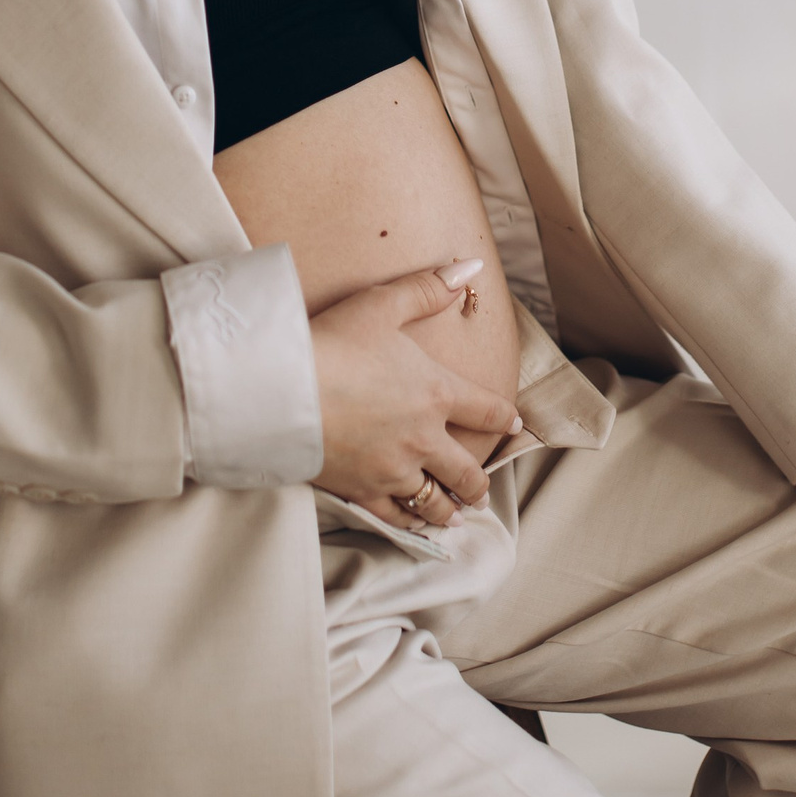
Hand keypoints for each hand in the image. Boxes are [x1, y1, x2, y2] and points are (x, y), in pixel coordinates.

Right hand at [310, 261, 512, 532]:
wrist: (284, 390)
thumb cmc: (333, 342)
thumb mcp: (382, 305)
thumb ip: (429, 288)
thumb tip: (471, 269)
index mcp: (436, 392)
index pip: (485, 409)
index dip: (502, 417)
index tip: (511, 425)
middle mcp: (424, 437)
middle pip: (466, 470)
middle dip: (477, 483)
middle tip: (481, 491)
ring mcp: (395, 469)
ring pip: (435, 500)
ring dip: (450, 509)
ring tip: (457, 515)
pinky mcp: (363, 490)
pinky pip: (396, 517)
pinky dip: (411, 524)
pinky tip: (417, 527)